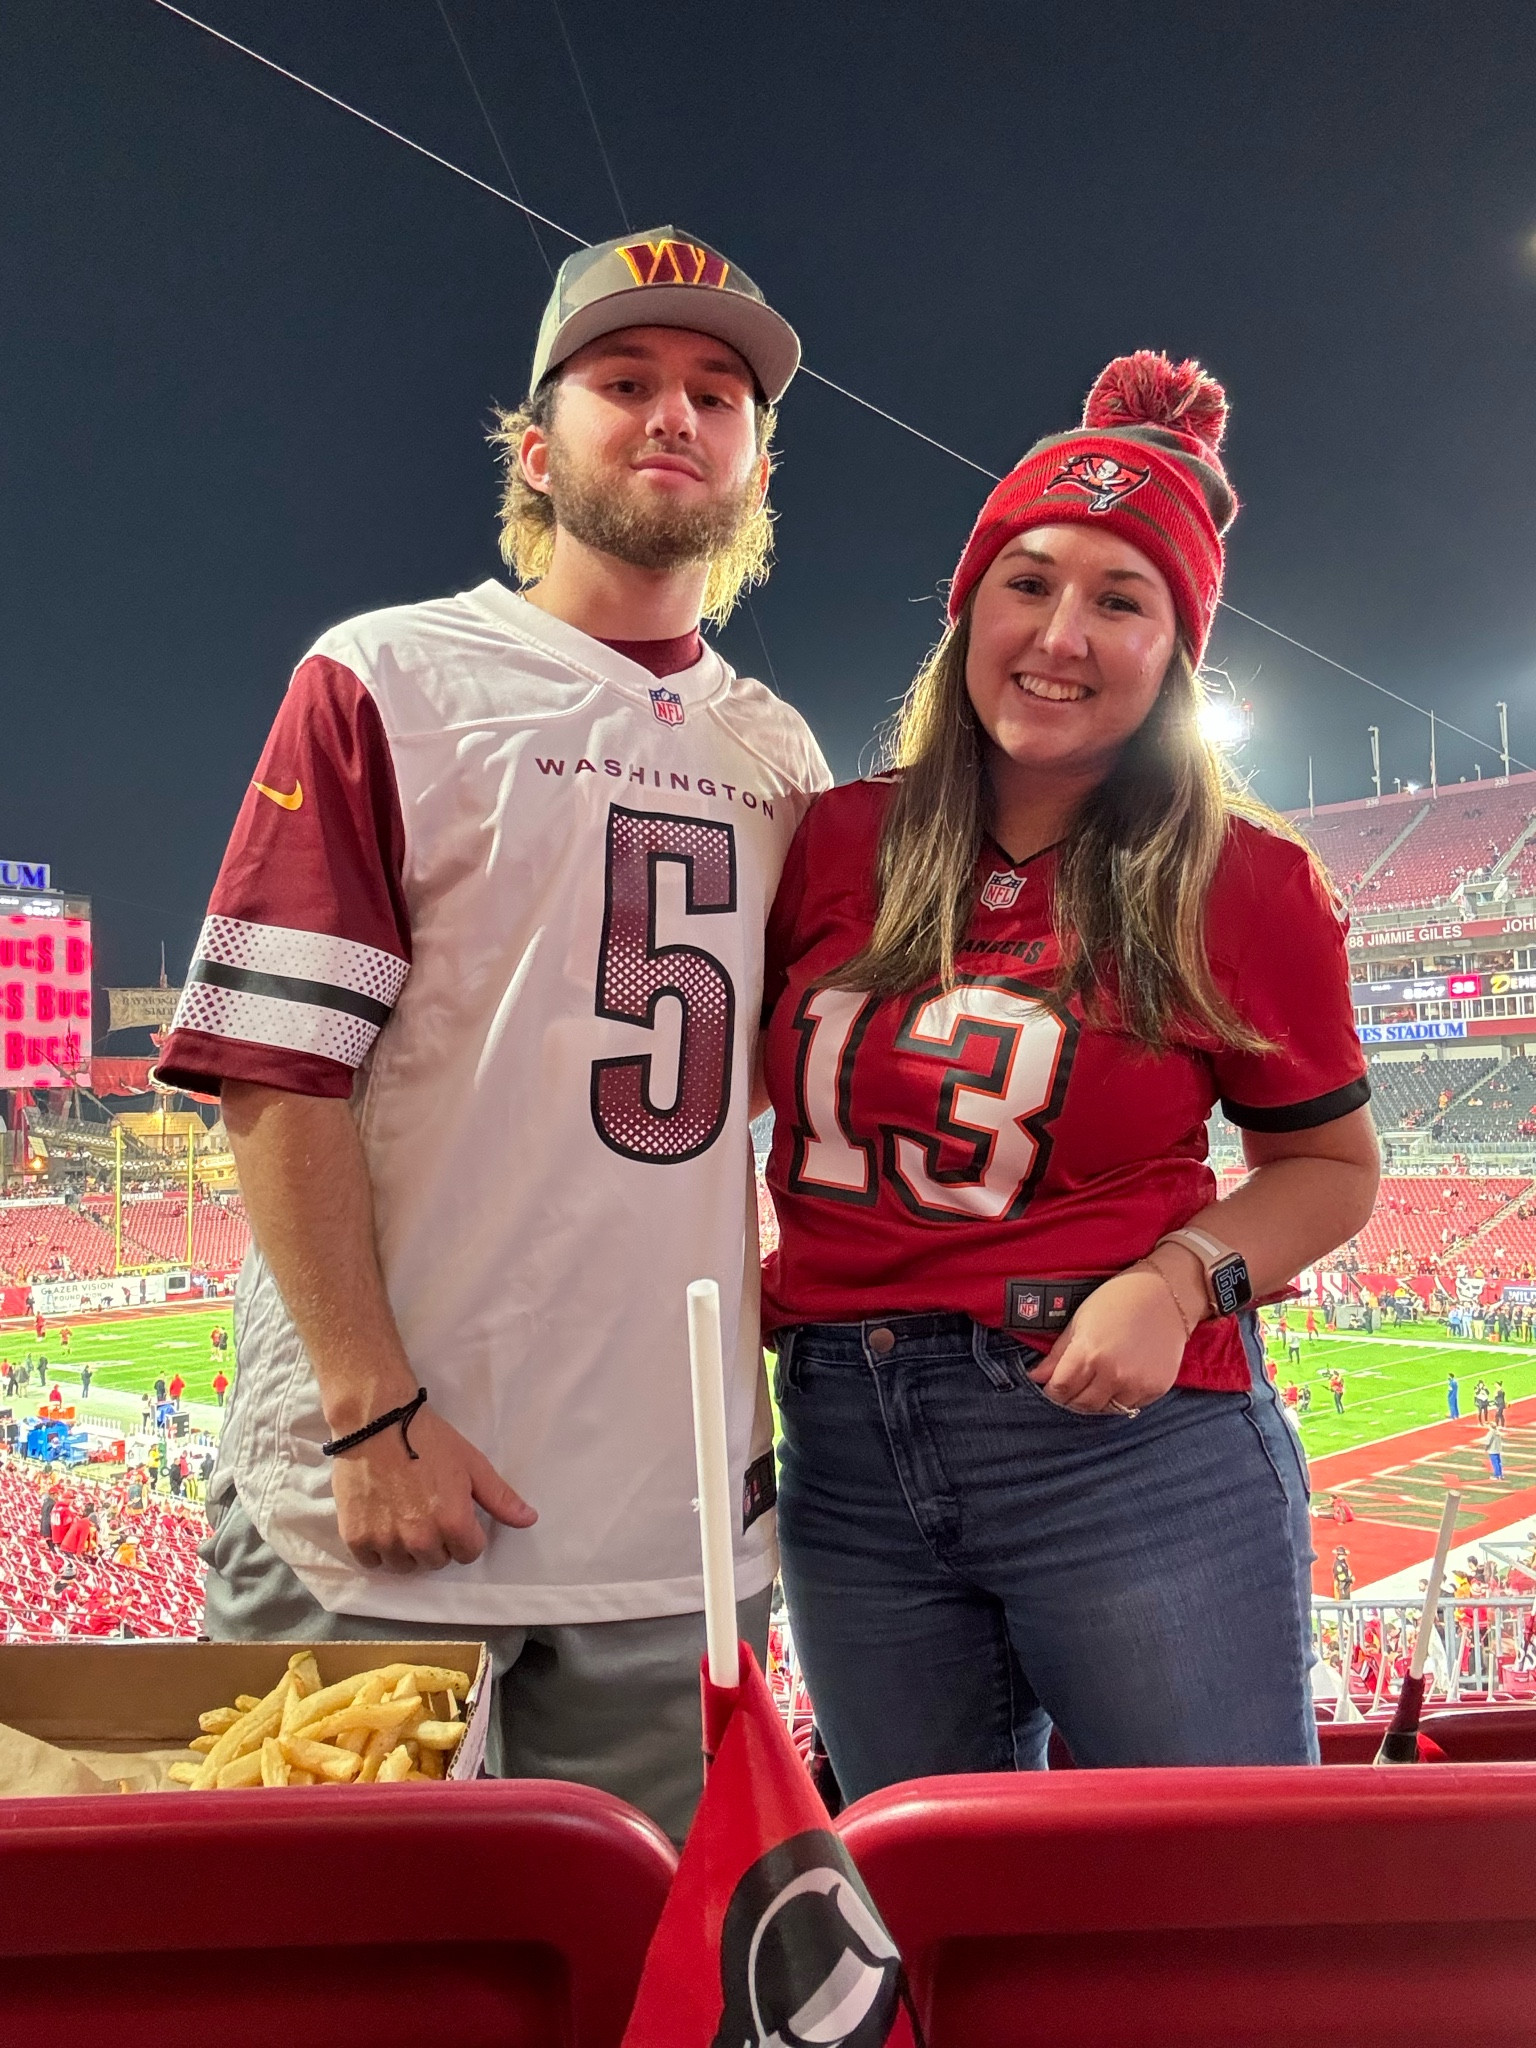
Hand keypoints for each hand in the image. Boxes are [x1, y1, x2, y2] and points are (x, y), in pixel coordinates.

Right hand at [330, 1401, 536, 1573]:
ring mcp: (386, 1540)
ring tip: (401, 1515)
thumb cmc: (428, 1439)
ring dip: (407, 1548)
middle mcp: (420, 1539)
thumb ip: (500, 1497)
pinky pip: (373, 1562)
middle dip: (437, 1541)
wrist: (376, 1422)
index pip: (469, 1554)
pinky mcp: (356, 1537)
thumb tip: (530, 1519)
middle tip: (426, 1509)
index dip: (466, 1533)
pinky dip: (377, 1548)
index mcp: (453, 1523)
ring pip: (405, 1565)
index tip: (454, 1512)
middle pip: (437, 1561)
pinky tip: (380, 1521)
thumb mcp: (472, 1464)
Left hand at [1027, 1267, 1188, 1414]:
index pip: (1060, 1389)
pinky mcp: (1156, 1388)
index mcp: (1089, 1353)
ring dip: (1096, 1401)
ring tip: (1095, 1385)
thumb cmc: (1118, 1300)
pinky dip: (1120, 1399)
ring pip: (1106, 1409)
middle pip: (1081, 1404)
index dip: (1052, 1391)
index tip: (1052, 1387)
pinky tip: (1118, 1382)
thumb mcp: (1080, 1320)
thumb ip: (1058, 1353)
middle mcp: (1113, 1373)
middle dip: (1071, 1399)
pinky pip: (1130, 1406)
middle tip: (1070, 1390)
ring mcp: (1136, 1383)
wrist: (1166, 1294)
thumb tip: (1036, 1376)